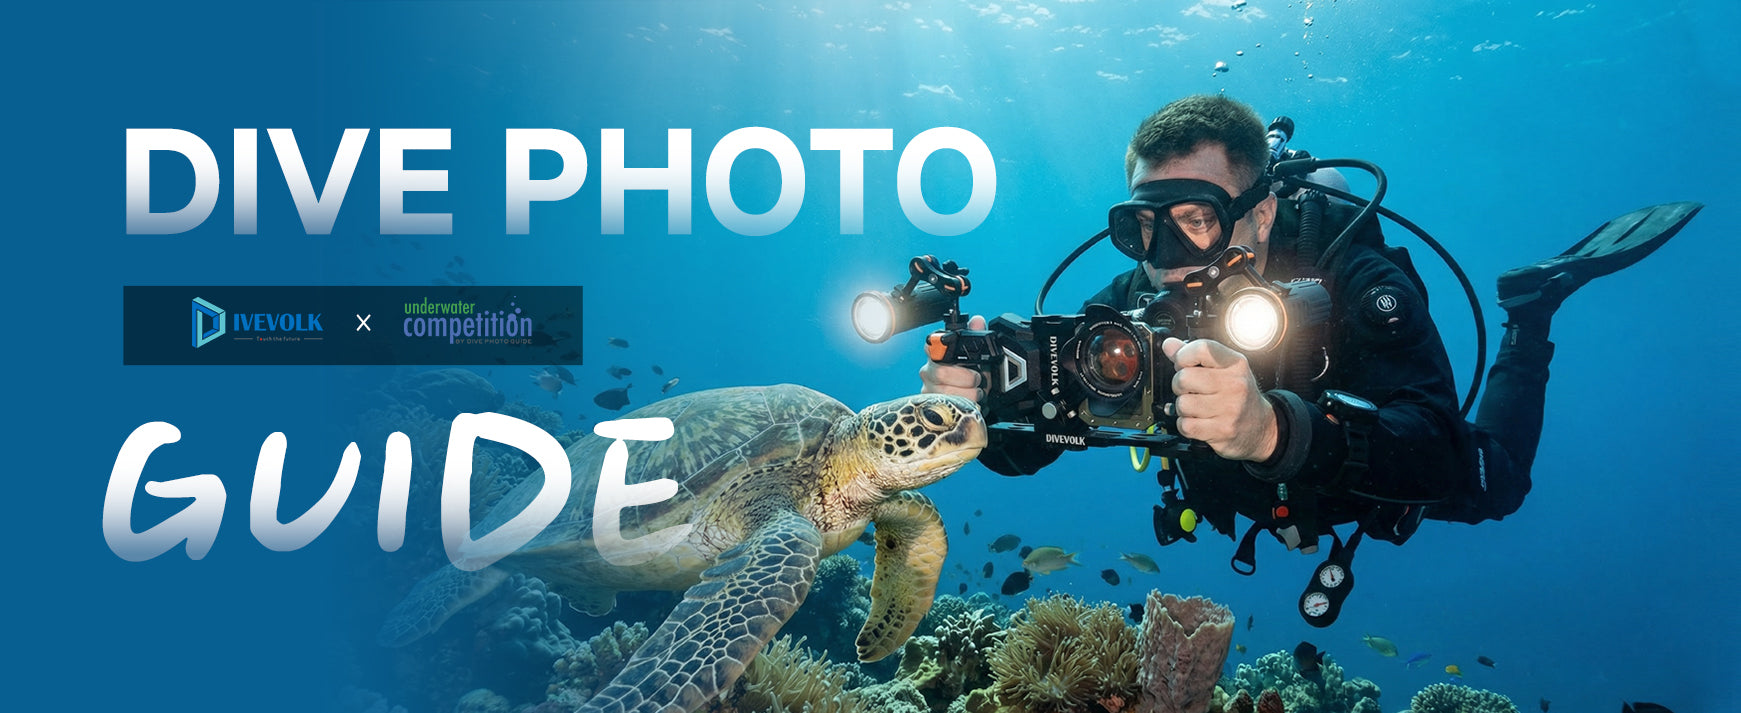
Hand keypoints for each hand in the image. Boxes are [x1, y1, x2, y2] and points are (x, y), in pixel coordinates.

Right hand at [918, 315, 986, 402]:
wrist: (976, 398)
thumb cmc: (973, 376)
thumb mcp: (979, 356)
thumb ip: (977, 336)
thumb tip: (977, 321)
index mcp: (937, 352)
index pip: (931, 346)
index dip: (942, 350)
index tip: (954, 355)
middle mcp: (928, 369)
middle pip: (941, 373)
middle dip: (966, 378)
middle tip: (977, 378)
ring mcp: (928, 387)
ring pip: (946, 391)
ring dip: (969, 392)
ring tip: (974, 390)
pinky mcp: (932, 404)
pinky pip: (948, 404)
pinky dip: (965, 402)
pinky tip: (969, 399)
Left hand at [1160, 337, 1277, 461]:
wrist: (1261, 426)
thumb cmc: (1239, 395)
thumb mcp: (1225, 369)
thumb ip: (1195, 355)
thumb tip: (1169, 345)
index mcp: (1235, 364)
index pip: (1201, 349)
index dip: (1183, 356)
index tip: (1183, 364)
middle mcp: (1235, 385)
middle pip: (1184, 378)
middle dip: (1179, 385)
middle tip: (1189, 389)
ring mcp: (1229, 409)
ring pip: (1182, 403)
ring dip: (1182, 407)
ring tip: (1196, 406)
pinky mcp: (1222, 430)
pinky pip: (1186, 425)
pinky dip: (1185, 424)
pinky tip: (1197, 420)